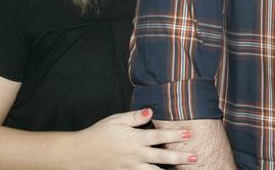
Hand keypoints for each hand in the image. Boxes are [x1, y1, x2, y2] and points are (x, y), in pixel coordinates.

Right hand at [72, 108, 197, 169]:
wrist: (79, 154)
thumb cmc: (99, 133)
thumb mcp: (116, 120)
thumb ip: (134, 116)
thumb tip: (151, 111)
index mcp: (134, 140)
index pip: (158, 138)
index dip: (174, 136)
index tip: (189, 134)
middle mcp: (134, 156)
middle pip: (161, 158)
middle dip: (180, 157)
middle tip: (195, 157)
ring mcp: (130, 168)